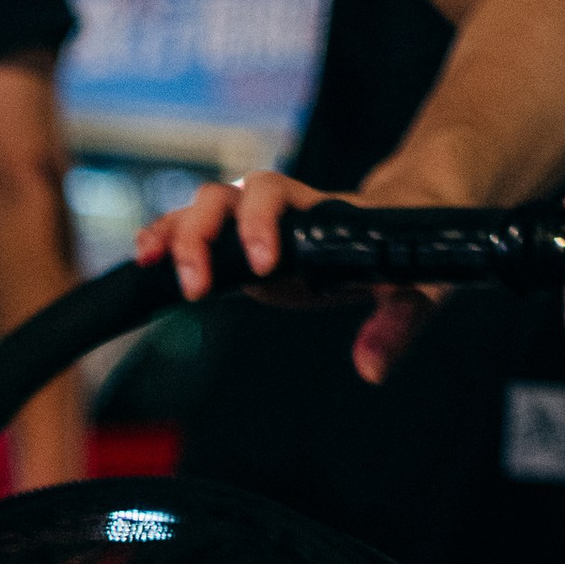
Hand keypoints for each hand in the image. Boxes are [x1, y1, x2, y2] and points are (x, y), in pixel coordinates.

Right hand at [133, 172, 442, 385]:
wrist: (414, 218)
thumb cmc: (413, 250)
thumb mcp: (419, 285)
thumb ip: (396, 323)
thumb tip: (370, 368)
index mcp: (315, 212)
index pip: (272, 194)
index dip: (260, 221)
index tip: (264, 264)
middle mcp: (279, 213)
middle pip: (223, 197)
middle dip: (201, 234)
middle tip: (199, 288)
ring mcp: (255, 230)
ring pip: (201, 210)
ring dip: (173, 233)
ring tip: (150, 263)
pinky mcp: (242, 252)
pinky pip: (196, 236)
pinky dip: (168, 242)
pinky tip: (145, 263)